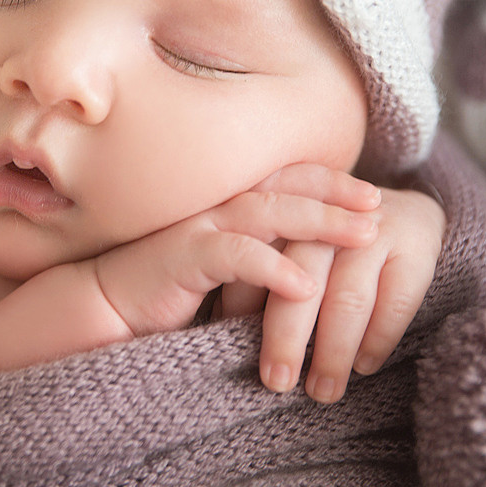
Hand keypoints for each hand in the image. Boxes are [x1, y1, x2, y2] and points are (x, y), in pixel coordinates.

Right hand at [91, 169, 380, 338]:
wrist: (106, 306)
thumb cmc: (168, 292)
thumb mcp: (225, 270)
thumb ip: (260, 257)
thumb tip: (313, 268)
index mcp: (228, 205)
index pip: (286, 180)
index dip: (330, 182)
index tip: (371, 196)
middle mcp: (217, 207)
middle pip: (287, 188)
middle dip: (337, 193)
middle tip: (379, 204)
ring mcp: (200, 227)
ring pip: (270, 214)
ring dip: (321, 223)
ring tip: (364, 236)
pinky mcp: (183, 258)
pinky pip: (235, 256)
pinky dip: (273, 268)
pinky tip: (306, 284)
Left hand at [217, 167, 446, 402]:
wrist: (410, 214)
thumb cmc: (334, 248)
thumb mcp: (294, 245)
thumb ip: (262, 276)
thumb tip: (221, 333)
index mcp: (288, 212)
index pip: (257, 254)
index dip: (240, 302)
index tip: (229, 344)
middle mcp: (329, 218)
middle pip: (302, 276)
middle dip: (287, 334)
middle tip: (277, 382)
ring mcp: (376, 230)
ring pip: (349, 296)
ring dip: (334, 349)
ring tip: (322, 391)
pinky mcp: (416, 248)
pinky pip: (397, 301)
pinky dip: (379, 338)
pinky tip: (364, 366)